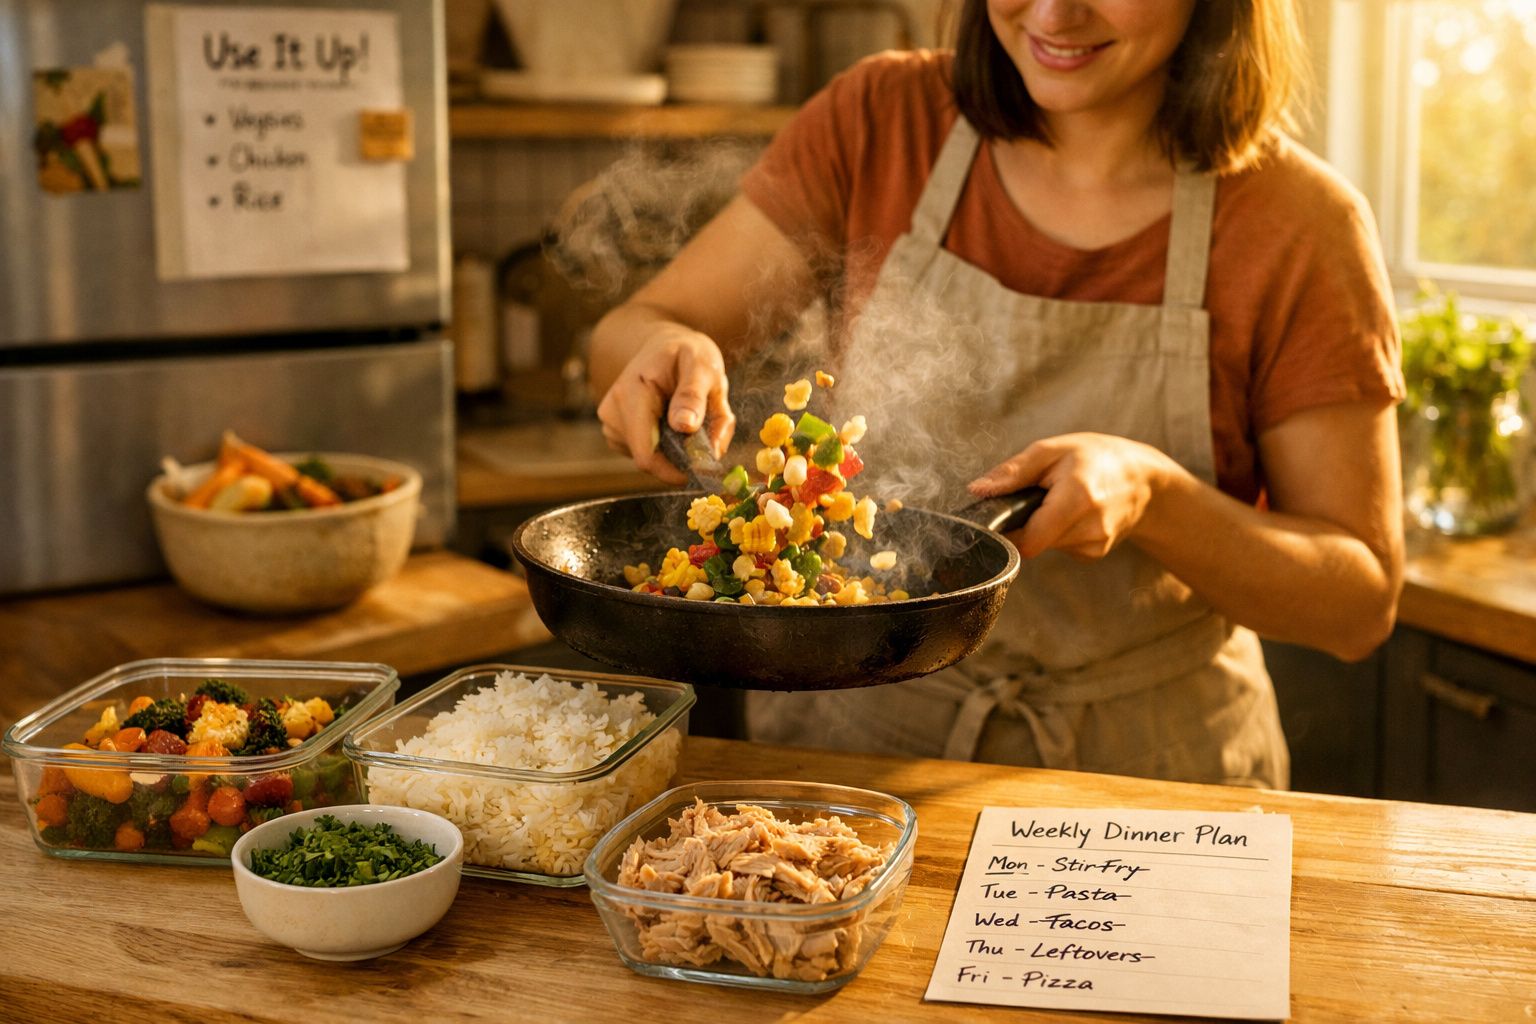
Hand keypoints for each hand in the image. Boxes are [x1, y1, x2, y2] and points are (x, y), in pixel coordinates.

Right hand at [596, 327, 735, 484]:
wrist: (665, 346)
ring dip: (677, 451)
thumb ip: (694, 396)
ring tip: (691, 418)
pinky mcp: (616, 433)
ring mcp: (611, 424)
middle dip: (683, 456)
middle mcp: (613, 412)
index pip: (646, 454)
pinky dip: (667, 447)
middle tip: (710, 432)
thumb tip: (685, 427)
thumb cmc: (687, 354)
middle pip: (650, 460)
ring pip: (650, 459)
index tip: (705, 470)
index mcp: (631, 393)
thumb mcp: (702, 366)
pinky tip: (674, 421)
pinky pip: (647, 454)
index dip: (675, 471)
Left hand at [966, 433, 1176, 559]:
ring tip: (1062, 500)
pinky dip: (1058, 532)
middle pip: (1033, 543)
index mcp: (1077, 499)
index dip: (1009, 531)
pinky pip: (1060, 547)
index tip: (1006, 514)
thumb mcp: (1052, 450)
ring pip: (1046, 545)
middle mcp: (1090, 528)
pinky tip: (1075, 513)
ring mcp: (1096, 545)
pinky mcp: (1095, 553)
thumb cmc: (1095, 457)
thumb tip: (977, 491)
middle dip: (1027, 522)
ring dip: (1043, 526)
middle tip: (1040, 496)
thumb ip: (1013, 472)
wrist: (1145, 480)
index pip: (1028, 541)